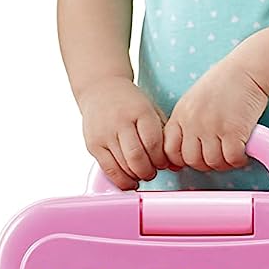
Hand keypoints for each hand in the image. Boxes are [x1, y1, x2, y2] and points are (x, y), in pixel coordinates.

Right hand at [80, 75, 171, 190]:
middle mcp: (120, 122)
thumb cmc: (131, 103)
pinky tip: (129, 180)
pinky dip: (121, 180)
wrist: (100, 89)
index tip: (163, 163)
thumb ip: (164, 135)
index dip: (161, 160)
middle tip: (152, 172)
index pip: (153, 144)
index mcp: (140, 111)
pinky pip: (108, 169)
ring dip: (136, 176)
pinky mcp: (93, 145)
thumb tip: (175, 165)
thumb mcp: (152, 110)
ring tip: (141, 173)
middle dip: (149, 171)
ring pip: (123, 166)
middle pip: (137, 158)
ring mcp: (104, 134)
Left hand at [162, 54, 268, 171]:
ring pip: (212, 163)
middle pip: (191, 161)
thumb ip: (187, 121)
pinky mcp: (233, 130)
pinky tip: (242, 154)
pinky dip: (238, 161)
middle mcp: (193, 122)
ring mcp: (212, 127)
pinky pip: (232, 159)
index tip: (196, 158)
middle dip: (205, 164)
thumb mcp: (194, 99)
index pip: (169, 150)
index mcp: (181, 114)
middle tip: (218, 158)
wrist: (248, 69)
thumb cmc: (225, 83)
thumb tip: (187, 149)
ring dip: (224, 164)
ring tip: (231, 156)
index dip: (182, 160)